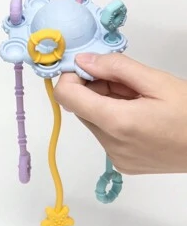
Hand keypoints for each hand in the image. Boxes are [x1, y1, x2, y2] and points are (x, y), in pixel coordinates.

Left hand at [54, 53, 186, 174]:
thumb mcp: (157, 81)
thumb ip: (116, 67)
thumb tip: (83, 60)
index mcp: (117, 122)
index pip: (66, 95)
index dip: (72, 76)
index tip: (90, 66)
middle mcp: (110, 144)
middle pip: (80, 107)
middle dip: (95, 88)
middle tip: (126, 82)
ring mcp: (116, 158)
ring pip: (92, 120)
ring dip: (105, 104)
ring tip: (138, 99)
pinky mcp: (123, 165)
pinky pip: (105, 135)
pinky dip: (114, 120)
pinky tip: (140, 116)